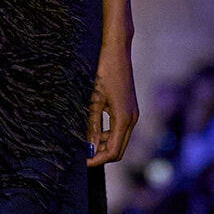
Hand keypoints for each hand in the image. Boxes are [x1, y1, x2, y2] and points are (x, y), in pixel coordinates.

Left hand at [87, 42, 137, 166]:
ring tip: (83, 143)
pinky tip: (92, 130)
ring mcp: (132, 114)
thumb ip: (91, 125)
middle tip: (81, 156)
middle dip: (100, 155)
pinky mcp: (129, 108)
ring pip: (119, 141)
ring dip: (102, 145)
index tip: (81, 163)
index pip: (112, 152)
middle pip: (118, 150)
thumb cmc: (103, 71)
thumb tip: (87, 147)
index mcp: (124, 119)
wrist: (117, 50)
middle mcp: (132, 119)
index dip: (96, 160)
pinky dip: (107, 135)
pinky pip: (119, 130)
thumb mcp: (93, 99)